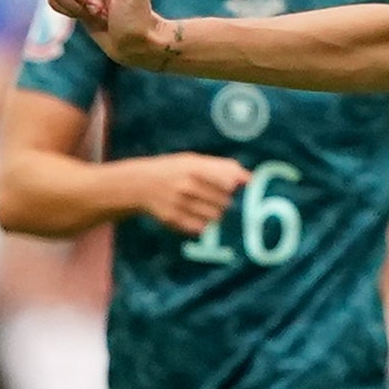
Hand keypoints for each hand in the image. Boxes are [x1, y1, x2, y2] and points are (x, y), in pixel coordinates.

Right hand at [128, 154, 250, 235]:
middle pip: (225, 202)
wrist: (138, 184)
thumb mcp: (194, 161)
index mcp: (193, 168)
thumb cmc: (173, 170)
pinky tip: (195, 214)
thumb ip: (223, 167)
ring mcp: (179, 204)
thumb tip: (250, 179)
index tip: (231, 187)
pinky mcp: (173, 220)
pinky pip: (202, 228)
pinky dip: (203, 224)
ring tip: (204, 205)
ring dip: (216, 213)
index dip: (234, 188)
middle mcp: (186, 186)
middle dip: (224, 201)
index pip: (228, 183)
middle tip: (214, 197)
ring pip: (216, 217)